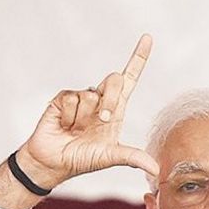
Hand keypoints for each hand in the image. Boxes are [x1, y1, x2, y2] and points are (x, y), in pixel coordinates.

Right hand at [16, 34, 159, 189]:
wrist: (53, 163)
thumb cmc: (81, 159)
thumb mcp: (110, 158)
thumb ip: (133, 158)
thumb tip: (156, 169)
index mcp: (115, 110)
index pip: (129, 80)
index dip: (138, 59)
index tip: (147, 38)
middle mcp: (99, 101)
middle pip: (114, 81)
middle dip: (111, 100)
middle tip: (102, 120)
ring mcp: (81, 99)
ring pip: (91, 94)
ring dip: (85, 117)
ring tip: (76, 130)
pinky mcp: (62, 99)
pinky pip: (72, 98)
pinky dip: (70, 117)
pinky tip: (64, 126)